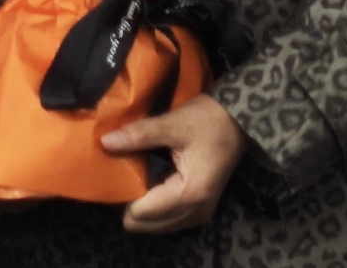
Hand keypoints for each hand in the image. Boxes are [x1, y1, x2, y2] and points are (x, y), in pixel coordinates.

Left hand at [101, 94, 247, 232]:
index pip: (139, 213)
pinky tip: (156, 181)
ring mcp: (198, 215)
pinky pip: (165, 220)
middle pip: (142, 225)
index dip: (124, 192)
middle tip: (130, 172)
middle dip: (131, 201)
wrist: (241, 120)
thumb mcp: (174, 123)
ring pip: (152, 226)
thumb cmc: (209, 119)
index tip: (120, 169)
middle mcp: (194, 213)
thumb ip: (139, 135)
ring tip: (143, 175)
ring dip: (143, 204)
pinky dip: (155, 205)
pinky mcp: (199, 212)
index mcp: (188, 195)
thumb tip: (105, 142)